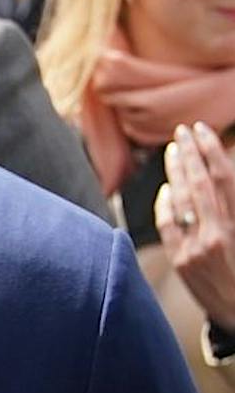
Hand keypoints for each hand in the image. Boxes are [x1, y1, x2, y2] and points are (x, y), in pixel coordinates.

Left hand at [155, 123, 234, 332]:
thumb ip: (233, 207)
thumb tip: (222, 175)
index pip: (222, 179)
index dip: (211, 151)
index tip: (203, 130)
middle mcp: (217, 235)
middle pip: (198, 185)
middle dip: (191, 154)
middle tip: (183, 130)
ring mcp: (195, 249)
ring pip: (181, 201)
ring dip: (175, 172)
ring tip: (174, 150)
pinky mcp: (181, 262)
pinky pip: (168, 226)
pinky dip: (166, 205)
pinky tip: (166, 189)